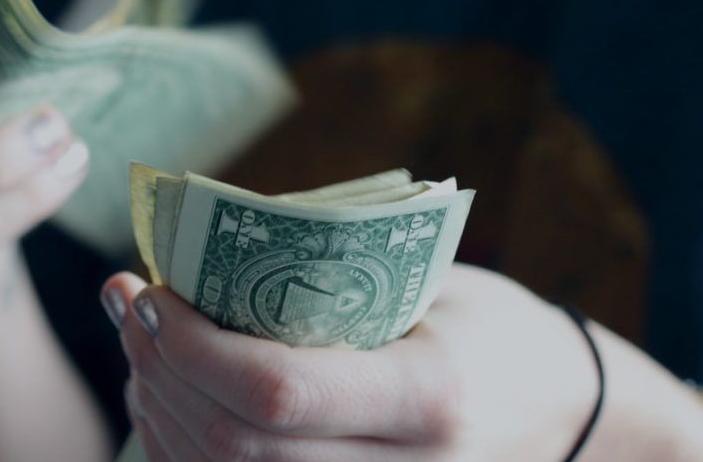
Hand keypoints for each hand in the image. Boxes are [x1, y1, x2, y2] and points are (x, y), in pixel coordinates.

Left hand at [102, 264, 599, 460]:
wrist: (574, 420)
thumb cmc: (497, 332)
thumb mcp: (430, 287)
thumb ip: (325, 282)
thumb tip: (196, 260)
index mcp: (428, 400)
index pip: (276, 393)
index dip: (192, 347)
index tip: (152, 290)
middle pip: (232, 447)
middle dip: (159, 369)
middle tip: (128, 301)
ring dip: (158, 410)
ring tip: (142, 342)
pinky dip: (185, 451)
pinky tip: (169, 395)